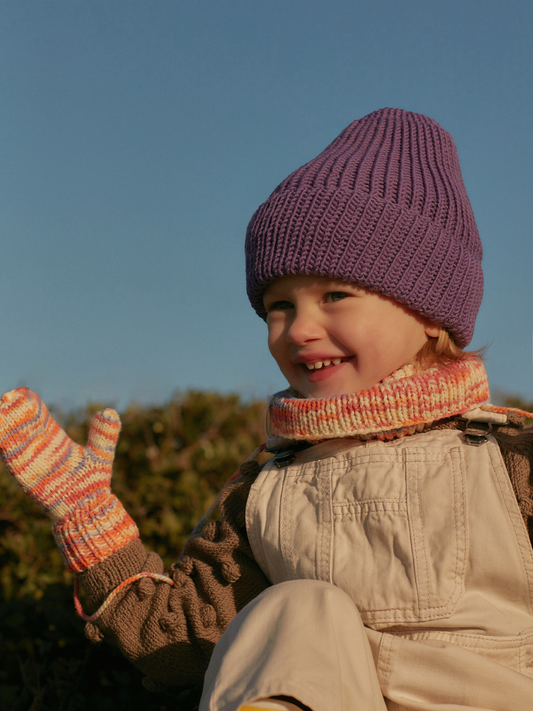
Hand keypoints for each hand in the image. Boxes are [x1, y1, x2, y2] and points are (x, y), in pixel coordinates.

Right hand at [0, 387, 119, 521]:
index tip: (22, 393)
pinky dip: (5, 444)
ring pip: (12, 440)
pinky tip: (1, 432)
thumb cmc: (92, 483)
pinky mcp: (26, 475)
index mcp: (56, 440)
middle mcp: (40, 449)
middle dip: (14, 412)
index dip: (29, 405)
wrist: (86, 509)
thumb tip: (110, 411)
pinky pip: (10, 458)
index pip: (38, 417)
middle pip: (22, 425)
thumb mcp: (100, 454)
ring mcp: (32, 462)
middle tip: (8, 398)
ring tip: (2, 411)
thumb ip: (104, 434)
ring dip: (6, 426)